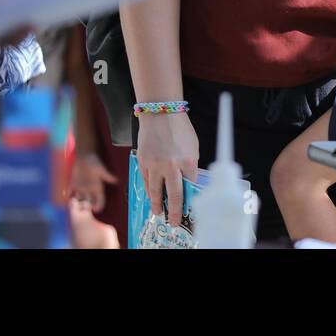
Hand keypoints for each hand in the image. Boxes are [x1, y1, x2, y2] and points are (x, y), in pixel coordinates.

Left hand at [69, 151, 116, 211]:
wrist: (84, 156)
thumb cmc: (94, 162)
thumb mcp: (101, 169)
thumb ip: (107, 176)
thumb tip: (117, 180)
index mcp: (97, 188)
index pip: (100, 200)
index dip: (99, 206)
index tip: (95, 210)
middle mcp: (90, 190)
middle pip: (89, 203)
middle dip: (86, 208)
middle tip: (83, 210)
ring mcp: (81, 188)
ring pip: (79, 200)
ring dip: (76, 204)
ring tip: (74, 206)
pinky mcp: (73, 184)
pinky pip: (70, 193)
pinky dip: (68, 196)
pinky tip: (66, 198)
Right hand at [135, 112, 198, 226]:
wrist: (160, 113)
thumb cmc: (179, 128)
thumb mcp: (192, 147)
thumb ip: (190, 165)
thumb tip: (189, 181)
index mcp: (188, 162)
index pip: (189, 187)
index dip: (189, 199)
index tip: (188, 209)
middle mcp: (171, 166)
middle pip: (173, 195)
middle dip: (174, 211)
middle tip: (173, 221)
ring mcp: (155, 165)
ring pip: (155, 191)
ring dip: (156, 204)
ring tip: (158, 212)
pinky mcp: (143, 162)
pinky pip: (145, 180)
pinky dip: (148, 189)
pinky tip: (150, 195)